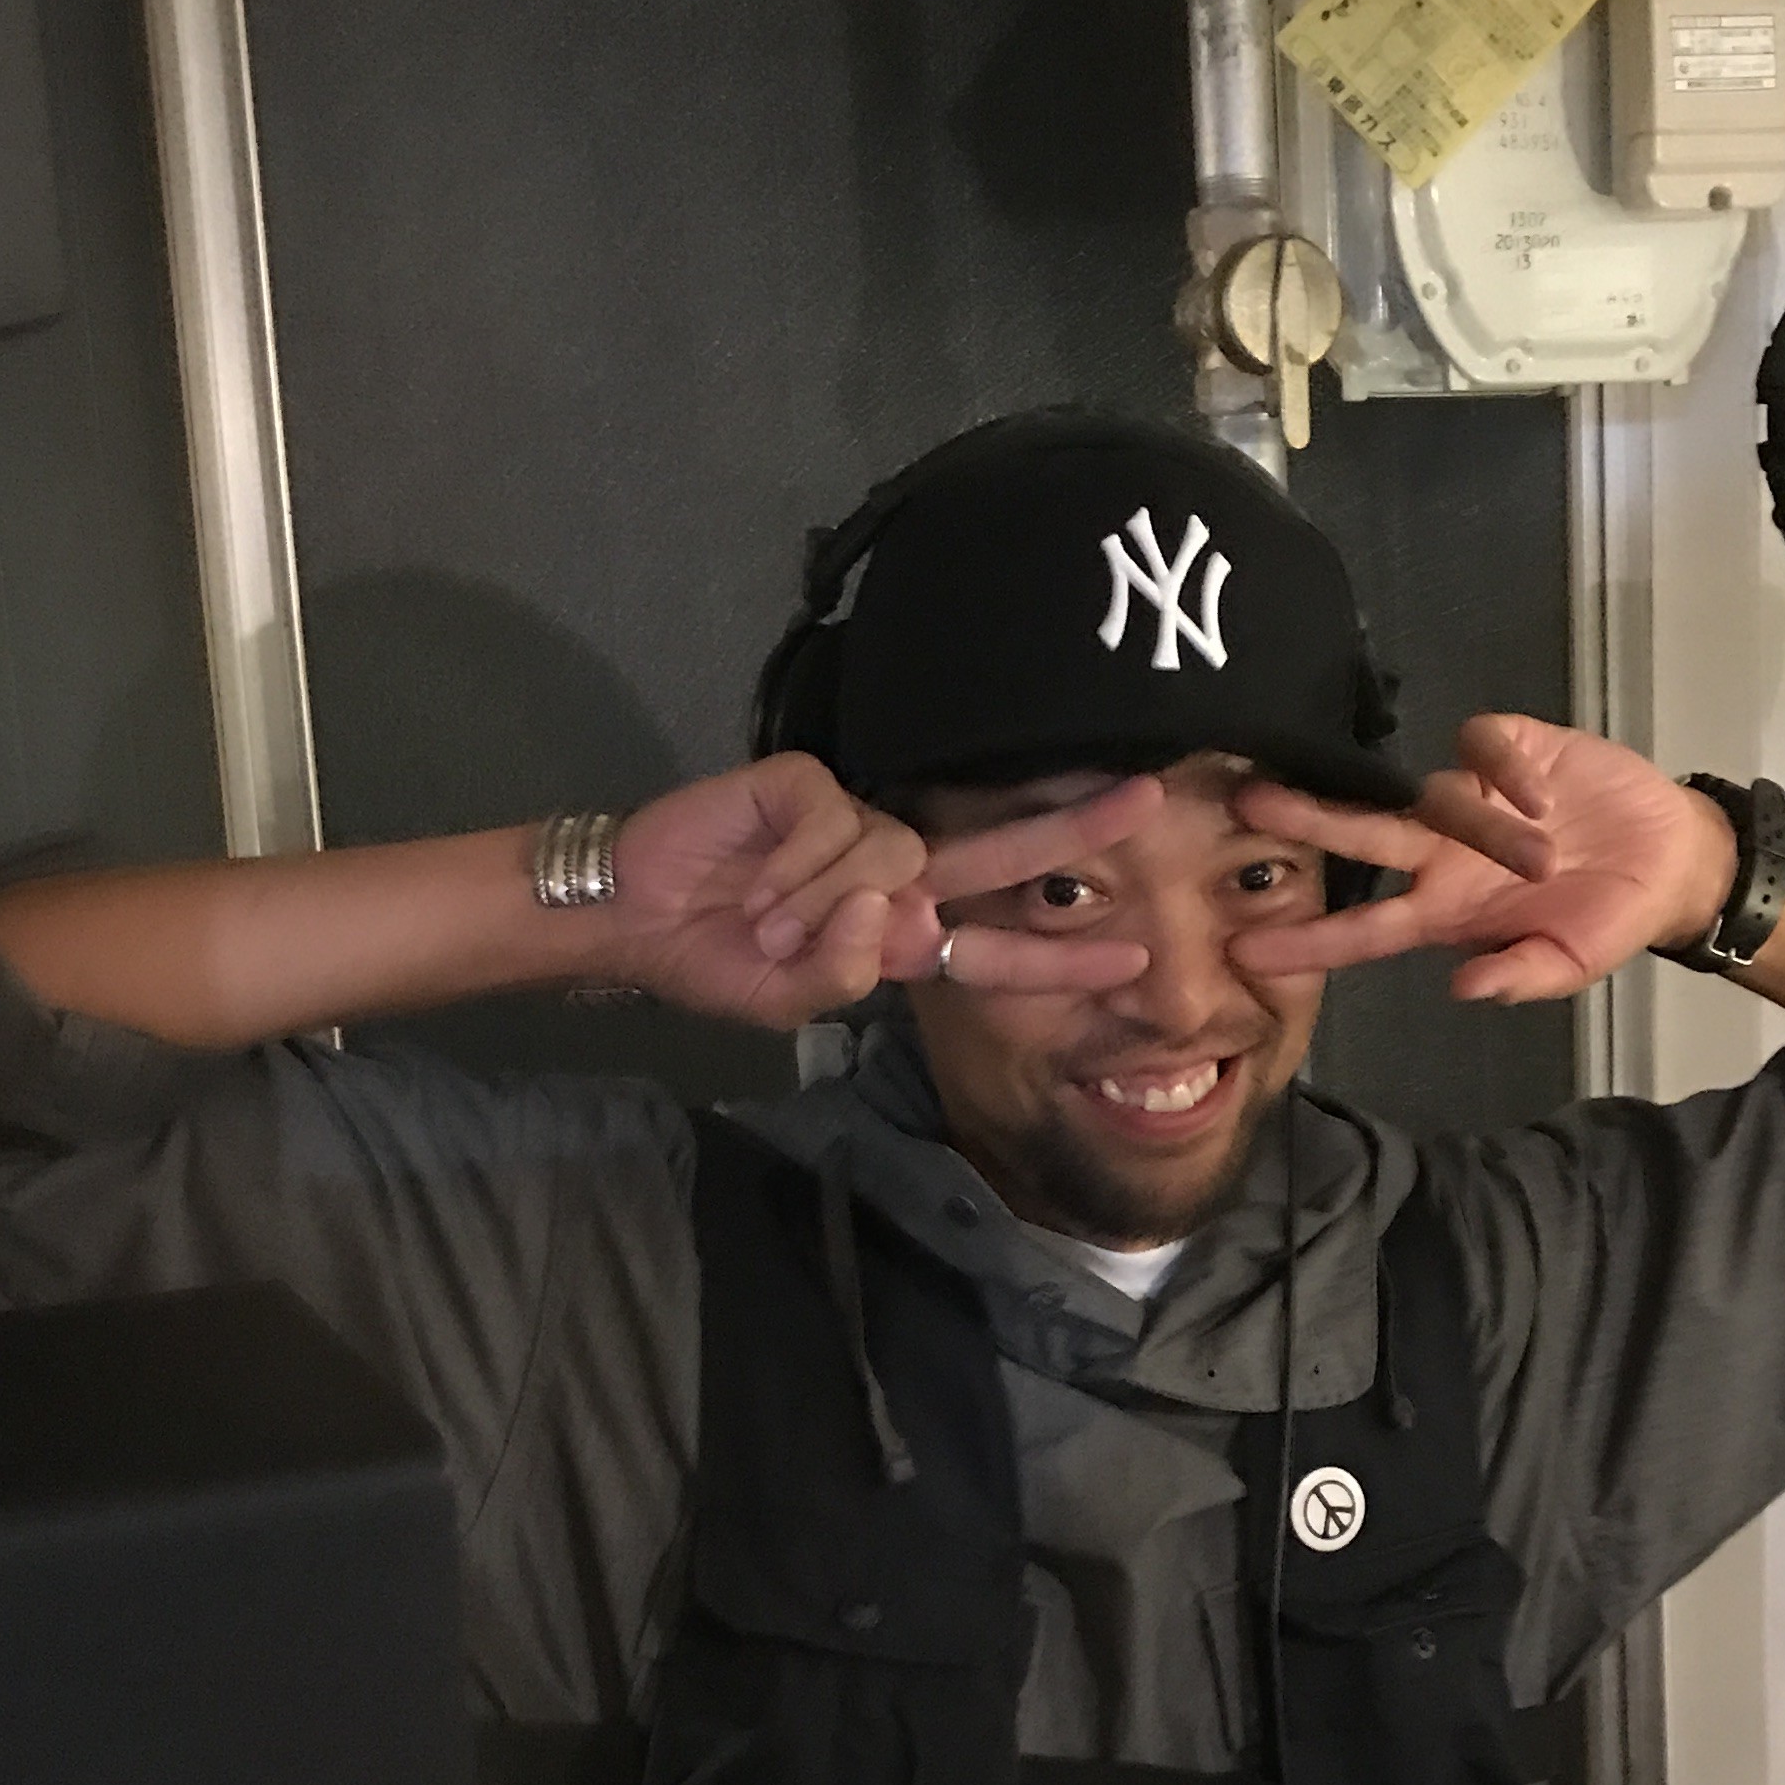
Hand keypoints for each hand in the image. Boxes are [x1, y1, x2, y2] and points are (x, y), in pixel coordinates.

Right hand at [607, 759, 1161, 1025]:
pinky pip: (837, 826)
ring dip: (826, 902)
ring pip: (892, 853)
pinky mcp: (810, 785)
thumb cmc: (717, 961)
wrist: (637, 916)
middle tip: (1147, 802)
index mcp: (899, 933)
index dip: (1061, 956)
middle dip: (1070, 829)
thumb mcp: (792, 999)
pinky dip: (798, 867)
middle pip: (996, 854)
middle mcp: (893, 873)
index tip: (1137, 959)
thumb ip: (850, 974)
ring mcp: (855, 822)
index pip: (995, 947)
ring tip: (766, 922)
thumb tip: (895, 916)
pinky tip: (758, 884)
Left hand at [1232, 715, 1737, 1003]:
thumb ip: (1522, 976)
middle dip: (1307, 822)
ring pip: (1427, 793)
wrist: (1673, 860)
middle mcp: (1444, 853)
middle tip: (1247, 808)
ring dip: (1455, 816)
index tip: (1249, 954)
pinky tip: (1542, 797)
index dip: (1311, 941)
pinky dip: (1504, 770)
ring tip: (1530, 851)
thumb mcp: (1571, 963)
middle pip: (1363, 837)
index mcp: (1447, 912)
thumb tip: (1464, 989)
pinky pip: (1483, 746)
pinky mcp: (1513, 749)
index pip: (1366, 929)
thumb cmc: (1611, 919)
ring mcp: (1474, 799)